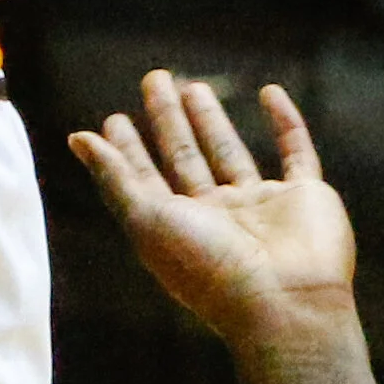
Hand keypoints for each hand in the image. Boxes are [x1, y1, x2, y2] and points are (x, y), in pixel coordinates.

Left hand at [71, 71, 357, 349]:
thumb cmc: (209, 269)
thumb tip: (76, 138)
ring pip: (232, 154)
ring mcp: (263, 208)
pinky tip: (270, 92)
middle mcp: (219, 219)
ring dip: (213, 121)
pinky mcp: (307, 198)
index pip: (147, 179)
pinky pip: (297, 152)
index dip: (129, 150)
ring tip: (194, 86)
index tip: (115, 119)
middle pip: (186, 159)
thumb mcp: (148, 220)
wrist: (287, 306)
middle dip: (168, 121)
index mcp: (180, 228)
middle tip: (155, 78)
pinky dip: (287, 122)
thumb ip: (115, 177)